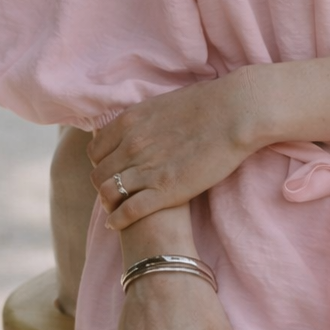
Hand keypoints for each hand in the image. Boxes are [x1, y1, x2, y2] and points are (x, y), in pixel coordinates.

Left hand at [88, 69, 260, 229]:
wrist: (234, 114)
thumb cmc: (208, 105)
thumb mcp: (162, 104)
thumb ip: (144, 119)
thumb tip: (141, 126)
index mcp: (128, 123)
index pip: (95, 151)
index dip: (101, 163)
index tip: (111, 170)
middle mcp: (131, 146)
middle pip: (99, 174)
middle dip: (104, 185)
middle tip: (115, 192)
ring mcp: (146, 169)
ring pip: (108, 194)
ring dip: (109, 204)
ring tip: (116, 209)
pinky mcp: (165, 191)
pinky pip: (128, 211)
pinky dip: (118, 220)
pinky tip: (117, 225)